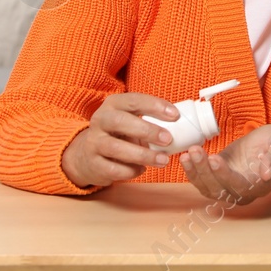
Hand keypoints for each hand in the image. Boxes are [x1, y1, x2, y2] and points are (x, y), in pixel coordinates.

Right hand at [60, 92, 179, 188]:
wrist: (87, 155)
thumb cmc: (119, 134)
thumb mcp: (130, 120)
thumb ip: (149, 120)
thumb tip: (183, 125)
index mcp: (113, 104)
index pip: (134, 100)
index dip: (154, 106)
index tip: (175, 115)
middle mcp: (100, 120)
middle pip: (121, 122)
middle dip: (147, 130)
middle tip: (168, 140)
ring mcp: (94, 142)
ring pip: (117, 148)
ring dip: (143, 155)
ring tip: (163, 160)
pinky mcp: (93, 163)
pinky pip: (113, 169)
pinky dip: (130, 171)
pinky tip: (141, 169)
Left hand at [178, 123, 270, 205]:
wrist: (270, 144)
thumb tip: (266, 175)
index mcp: (259, 187)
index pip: (239, 186)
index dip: (225, 175)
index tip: (214, 159)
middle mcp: (242, 193)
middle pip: (219, 189)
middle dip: (204, 171)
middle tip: (195, 151)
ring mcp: (228, 188)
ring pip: (207, 187)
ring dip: (195, 171)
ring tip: (188, 153)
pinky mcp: (218, 179)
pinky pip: (202, 181)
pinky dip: (192, 171)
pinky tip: (186, 157)